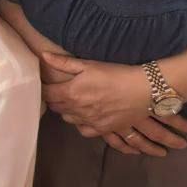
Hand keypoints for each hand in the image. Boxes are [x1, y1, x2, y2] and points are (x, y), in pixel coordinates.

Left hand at [41, 52, 186, 155]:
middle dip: (54, 99)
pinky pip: (83, 130)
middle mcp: (77, 110)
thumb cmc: (115, 74)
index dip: (44, 89)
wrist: (143, 90)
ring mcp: (89, 121)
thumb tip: (43, 56)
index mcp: (71, 92)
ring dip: (67, 110)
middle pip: (56, 107)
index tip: (45, 84)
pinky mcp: (102, 129)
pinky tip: (84, 116)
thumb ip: (63, 63)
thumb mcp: (89, 65)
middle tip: (58, 91)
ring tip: (72, 102)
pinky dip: (80, 124)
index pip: (47, 94)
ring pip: (68, 119)